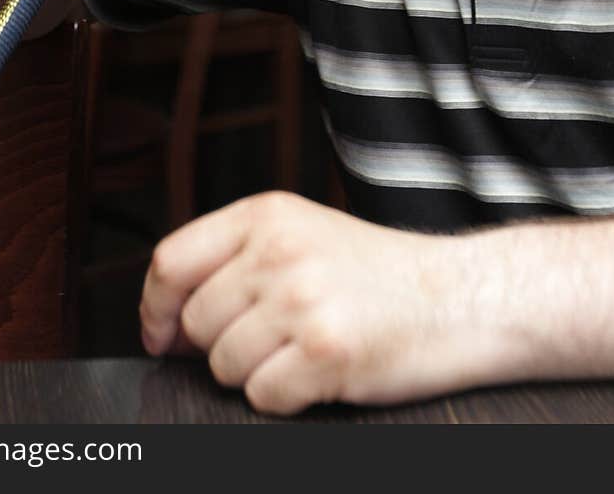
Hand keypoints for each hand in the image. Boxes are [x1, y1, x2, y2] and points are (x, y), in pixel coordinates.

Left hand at [139, 191, 472, 414]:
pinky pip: (263, 397)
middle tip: (270, 340)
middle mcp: (278, 251)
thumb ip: (237, 258)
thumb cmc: (378, 274)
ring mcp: (301, 300)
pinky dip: (286, 398)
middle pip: (196, 322)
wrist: (458, 297)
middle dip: (220, 346)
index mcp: (265, 214)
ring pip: (224, 365)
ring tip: (302, 349)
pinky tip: (320, 372)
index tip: (161, 335)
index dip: (156, 308)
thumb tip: (168, 320)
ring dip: (256, 373)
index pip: (171, 261)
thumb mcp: (302, 234)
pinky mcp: (325, 351)